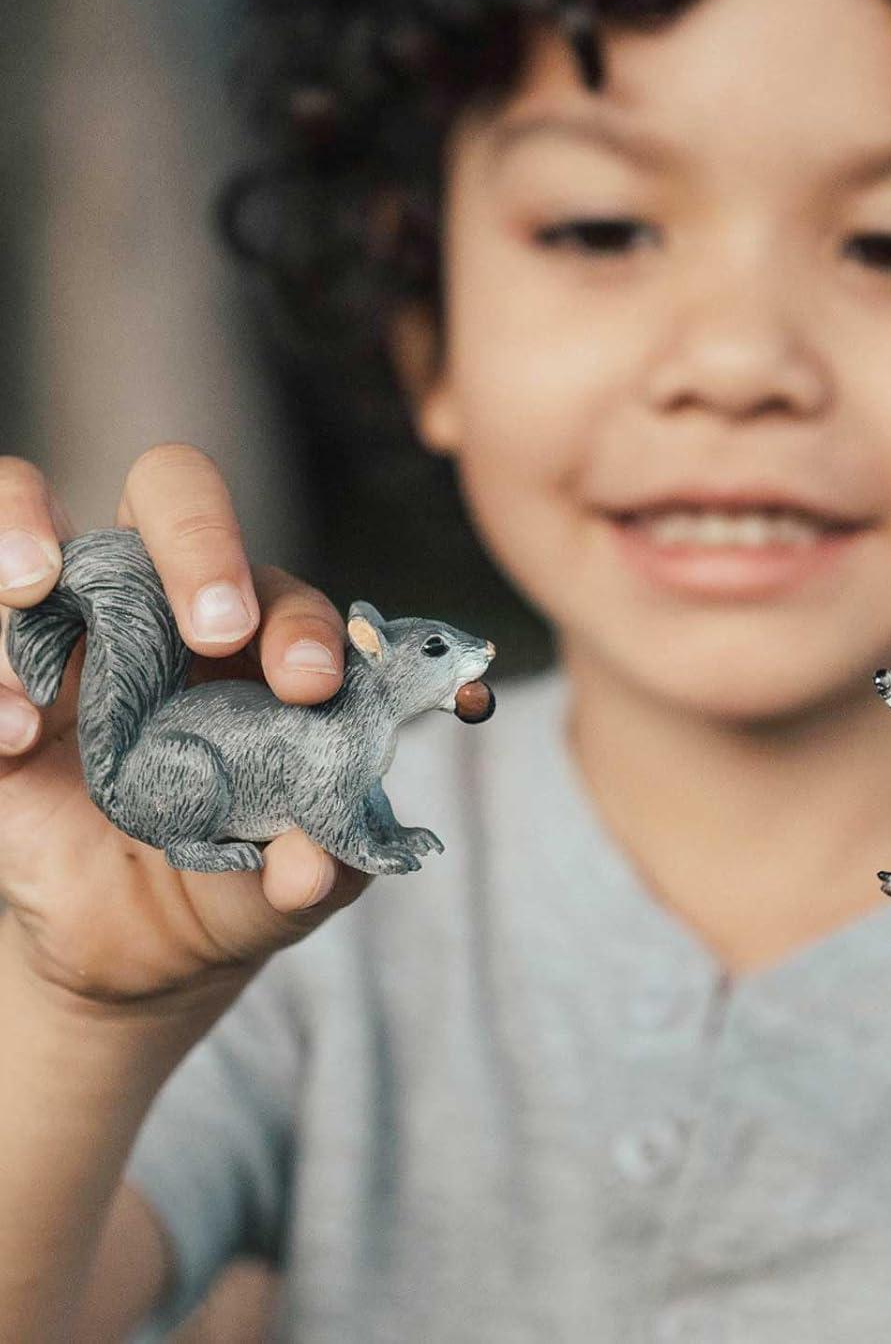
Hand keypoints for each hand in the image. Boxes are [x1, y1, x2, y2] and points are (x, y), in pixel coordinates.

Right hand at [0, 445, 371, 1014]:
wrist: (128, 947)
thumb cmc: (227, 882)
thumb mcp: (279, 890)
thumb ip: (310, 872)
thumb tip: (309, 867)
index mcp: (253, 642)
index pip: (282, 592)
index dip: (301, 625)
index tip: (309, 685)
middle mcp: (156, 607)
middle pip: (170, 493)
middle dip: (197, 537)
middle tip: (215, 625)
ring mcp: (58, 630)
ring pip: (24, 505)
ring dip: (20, 528)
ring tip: (31, 584)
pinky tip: (8, 733)